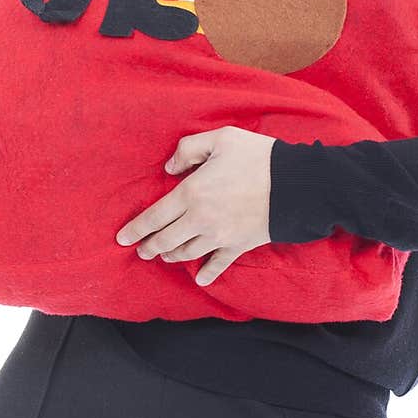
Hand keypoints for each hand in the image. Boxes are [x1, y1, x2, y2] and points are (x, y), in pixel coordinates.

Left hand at [115, 126, 275, 286]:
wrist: (296, 185)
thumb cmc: (258, 157)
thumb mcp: (221, 139)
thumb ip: (189, 149)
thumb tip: (169, 168)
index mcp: (192, 193)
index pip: (154, 217)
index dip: (135, 229)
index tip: (122, 238)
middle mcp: (201, 220)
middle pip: (166, 240)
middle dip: (149, 247)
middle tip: (141, 250)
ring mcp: (219, 237)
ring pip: (187, 253)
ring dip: (171, 256)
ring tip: (164, 255)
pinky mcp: (238, 246)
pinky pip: (218, 265)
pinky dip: (206, 274)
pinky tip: (198, 279)